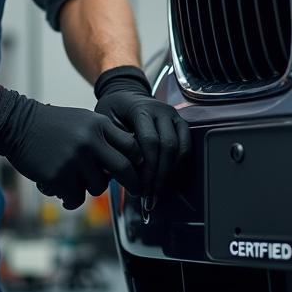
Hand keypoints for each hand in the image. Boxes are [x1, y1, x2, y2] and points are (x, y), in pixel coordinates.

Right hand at [0, 86, 140, 209]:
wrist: (17, 125)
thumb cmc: (54, 125)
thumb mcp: (84, 121)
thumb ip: (105, 137)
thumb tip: (130, 161)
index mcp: (99, 125)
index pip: (131, 146)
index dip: (139, 162)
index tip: (141, 172)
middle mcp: (90, 141)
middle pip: (123, 169)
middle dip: (134, 183)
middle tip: (138, 191)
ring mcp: (74, 159)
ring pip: (98, 187)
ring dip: (89, 188)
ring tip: (74, 179)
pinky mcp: (58, 176)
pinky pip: (76, 198)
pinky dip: (71, 199)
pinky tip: (62, 191)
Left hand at [94, 66, 190, 198]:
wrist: (125, 95)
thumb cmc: (113, 111)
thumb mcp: (106, 122)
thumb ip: (116, 143)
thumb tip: (123, 173)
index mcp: (140, 108)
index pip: (149, 140)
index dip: (147, 167)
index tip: (140, 187)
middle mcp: (161, 110)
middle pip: (167, 146)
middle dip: (159, 174)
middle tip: (150, 196)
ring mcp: (173, 115)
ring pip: (180, 147)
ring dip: (170, 172)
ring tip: (159, 191)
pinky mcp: (180, 123)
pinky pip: (186, 146)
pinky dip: (179, 164)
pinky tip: (168, 178)